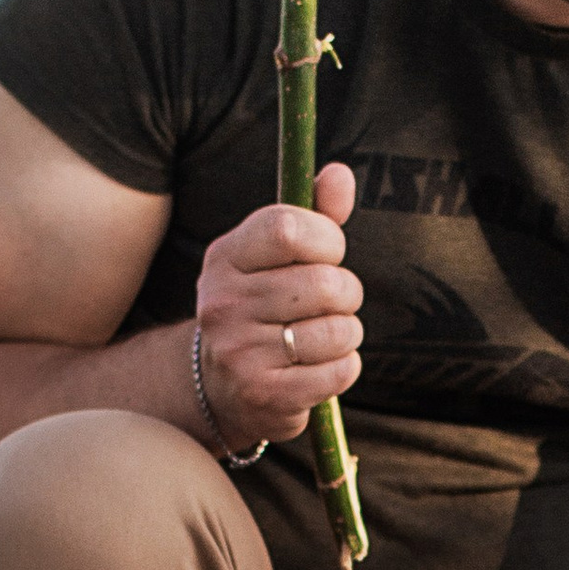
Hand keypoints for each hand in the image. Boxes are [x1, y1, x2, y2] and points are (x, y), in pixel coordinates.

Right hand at [194, 164, 362, 448]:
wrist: (221, 387)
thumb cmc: (264, 308)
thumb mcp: (277, 258)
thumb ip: (313, 213)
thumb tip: (340, 174)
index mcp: (225, 257)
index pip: (288, 229)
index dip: (328, 240)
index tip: (329, 254)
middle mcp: (223, 302)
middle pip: (326, 283)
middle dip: (346, 293)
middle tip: (332, 304)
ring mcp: (238, 352)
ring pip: (339, 330)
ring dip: (347, 334)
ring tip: (322, 338)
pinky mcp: (263, 394)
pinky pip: (340, 371)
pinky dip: (344, 368)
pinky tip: (319, 368)